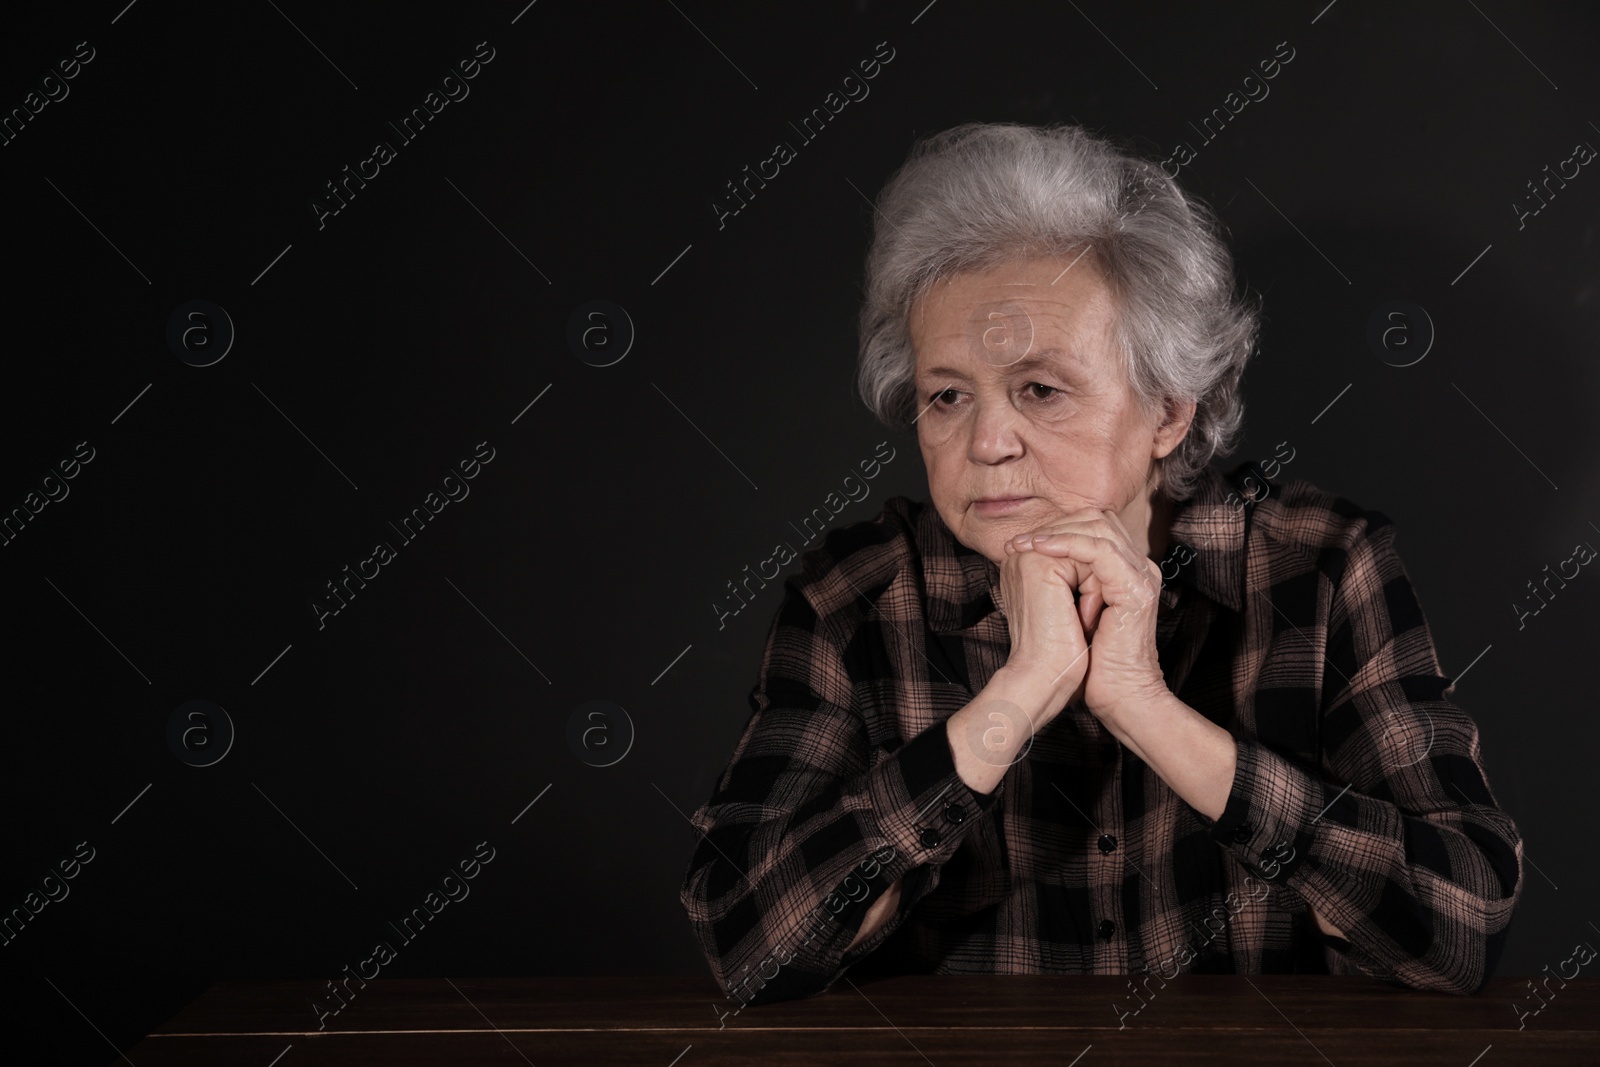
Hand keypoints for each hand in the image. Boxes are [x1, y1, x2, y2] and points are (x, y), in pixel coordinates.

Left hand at [1007, 508, 1167, 727]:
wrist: (1116, 693)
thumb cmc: (1092, 660)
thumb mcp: (1072, 608)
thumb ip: (1064, 579)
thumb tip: (1028, 556)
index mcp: (1127, 571)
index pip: (1095, 527)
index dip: (1057, 528)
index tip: (1020, 543)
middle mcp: (1139, 568)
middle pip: (1099, 520)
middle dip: (1054, 526)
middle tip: (1019, 542)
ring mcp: (1142, 576)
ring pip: (1099, 529)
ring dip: (1057, 534)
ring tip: (1025, 546)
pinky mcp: (1135, 588)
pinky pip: (1100, 550)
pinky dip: (1067, 545)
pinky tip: (1041, 551)